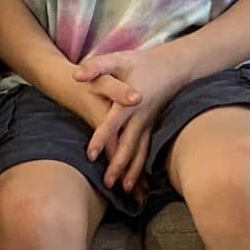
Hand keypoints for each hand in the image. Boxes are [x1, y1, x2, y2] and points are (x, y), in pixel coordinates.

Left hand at [73, 47, 188, 187]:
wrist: (174, 66)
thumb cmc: (142, 62)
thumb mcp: (118, 59)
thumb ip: (96, 67)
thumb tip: (76, 76)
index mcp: (130, 102)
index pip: (113, 123)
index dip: (101, 138)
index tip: (91, 155)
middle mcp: (140, 116)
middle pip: (129, 145)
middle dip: (118, 165)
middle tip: (108, 183)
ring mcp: (149, 124)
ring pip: (141, 152)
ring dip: (133, 172)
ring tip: (125, 190)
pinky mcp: (153, 127)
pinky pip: (148, 151)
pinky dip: (142, 167)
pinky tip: (139, 183)